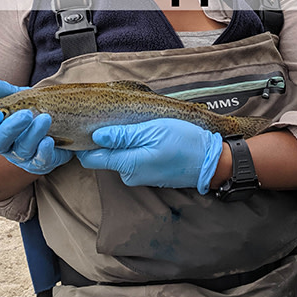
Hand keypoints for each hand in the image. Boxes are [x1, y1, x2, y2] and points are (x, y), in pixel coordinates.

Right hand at [0, 76, 71, 174]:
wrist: (60, 124)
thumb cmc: (32, 111)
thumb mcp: (19, 98)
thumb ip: (4, 91)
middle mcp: (5, 147)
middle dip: (9, 129)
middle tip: (26, 113)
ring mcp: (22, 157)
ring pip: (22, 150)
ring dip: (33, 134)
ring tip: (45, 118)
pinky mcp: (41, 162)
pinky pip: (40, 161)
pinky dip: (43, 151)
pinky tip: (49, 140)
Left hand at [76, 118, 223, 193]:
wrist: (211, 161)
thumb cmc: (184, 143)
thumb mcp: (153, 131)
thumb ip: (123, 135)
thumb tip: (96, 136)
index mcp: (127, 164)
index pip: (91, 159)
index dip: (85, 143)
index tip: (88, 125)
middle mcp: (129, 175)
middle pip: (103, 157)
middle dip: (105, 140)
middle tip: (115, 119)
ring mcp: (139, 177)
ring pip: (118, 157)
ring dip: (122, 142)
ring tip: (135, 125)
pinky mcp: (149, 174)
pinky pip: (132, 160)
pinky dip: (134, 148)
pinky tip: (145, 136)